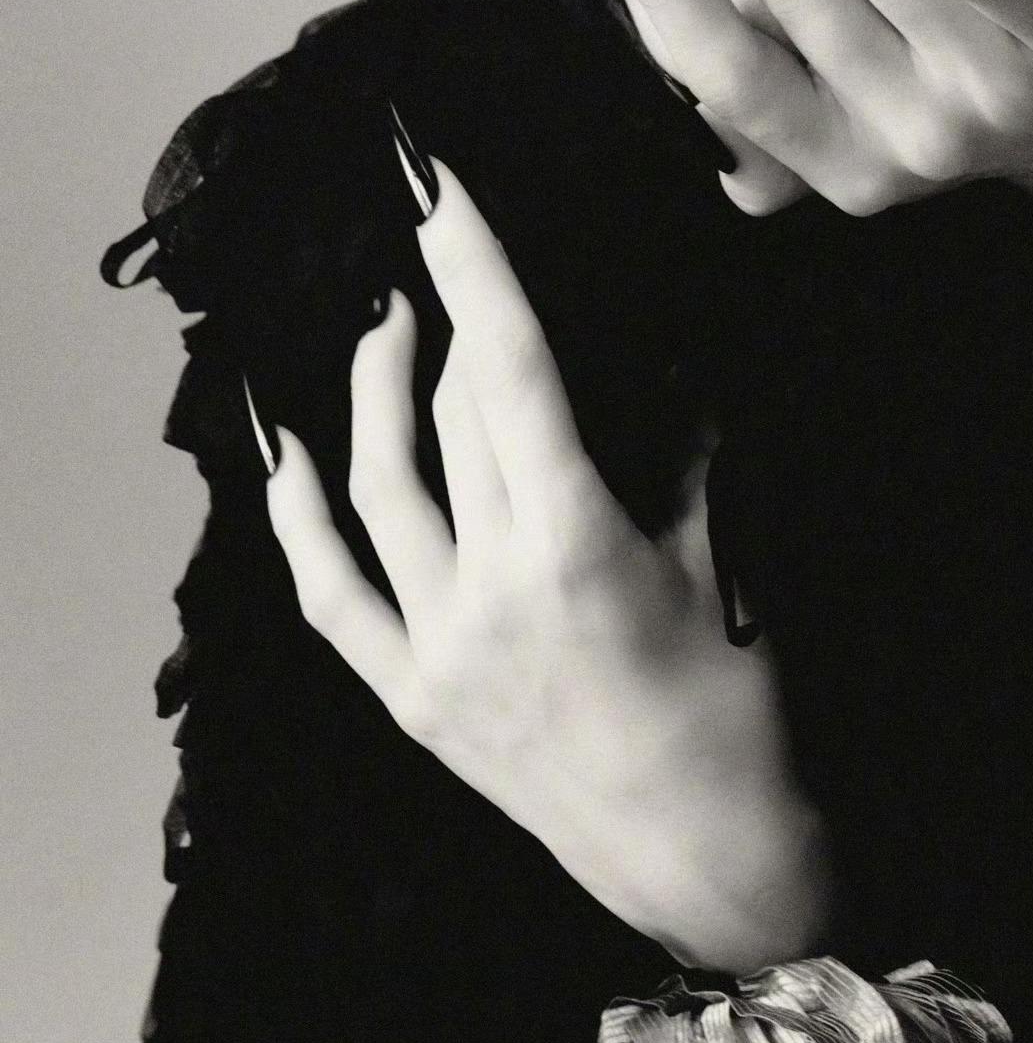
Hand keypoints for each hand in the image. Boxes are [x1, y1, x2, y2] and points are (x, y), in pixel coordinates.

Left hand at [255, 149, 831, 970]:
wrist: (705, 854)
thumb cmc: (737, 712)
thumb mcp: (722, 564)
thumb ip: (680, 460)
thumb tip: (666, 369)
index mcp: (578, 546)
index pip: (512, 372)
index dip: (474, 268)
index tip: (438, 187)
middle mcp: (493, 590)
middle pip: (454, 416)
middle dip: (451, 318)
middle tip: (443, 248)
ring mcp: (440, 647)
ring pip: (381, 487)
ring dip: (375, 391)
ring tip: (384, 324)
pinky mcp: (411, 698)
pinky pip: (329, 596)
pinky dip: (300, 518)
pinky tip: (286, 450)